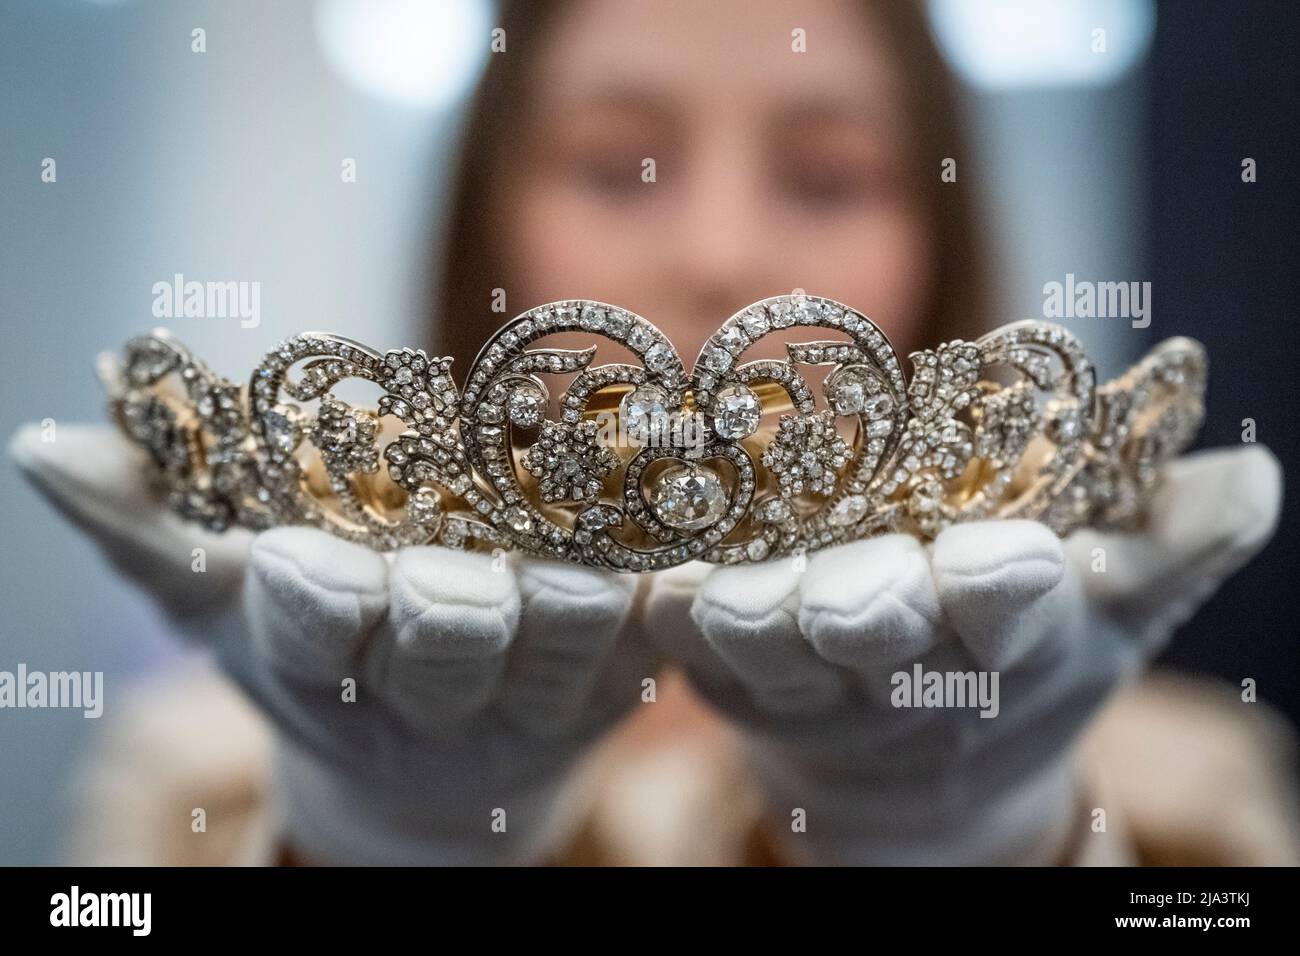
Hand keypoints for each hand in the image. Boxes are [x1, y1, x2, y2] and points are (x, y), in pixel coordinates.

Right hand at [12, 424, 657, 863]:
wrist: (439, 761)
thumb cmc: (318, 654)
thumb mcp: (221, 601)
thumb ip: (145, 526)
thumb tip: (47, 449)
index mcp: (333, 668)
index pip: (316, 633)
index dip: (314, 601)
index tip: (300, 562)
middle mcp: (441, 691)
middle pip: (455, 638)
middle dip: (450, 602)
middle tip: (458, 564)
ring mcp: (541, 689)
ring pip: (570, 631)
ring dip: (573, 581)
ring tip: (577, 524)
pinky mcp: (624, 673)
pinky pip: (655, 627)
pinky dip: (663, 579)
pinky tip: (669, 515)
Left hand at [644, 446, 1281, 863]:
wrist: (913, 773)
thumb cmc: (1017, 659)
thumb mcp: (1107, 607)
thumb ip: (1167, 542)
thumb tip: (1250, 478)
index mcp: (1000, 641)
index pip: (1008, 612)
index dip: (1005, 590)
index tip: (1005, 561)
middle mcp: (895, 666)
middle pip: (875, 635)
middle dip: (867, 609)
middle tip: (858, 586)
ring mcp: (799, 676)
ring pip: (767, 648)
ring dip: (747, 615)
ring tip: (725, 582)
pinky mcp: (721, 673)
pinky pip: (683, 645)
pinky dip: (665, 611)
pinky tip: (647, 573)